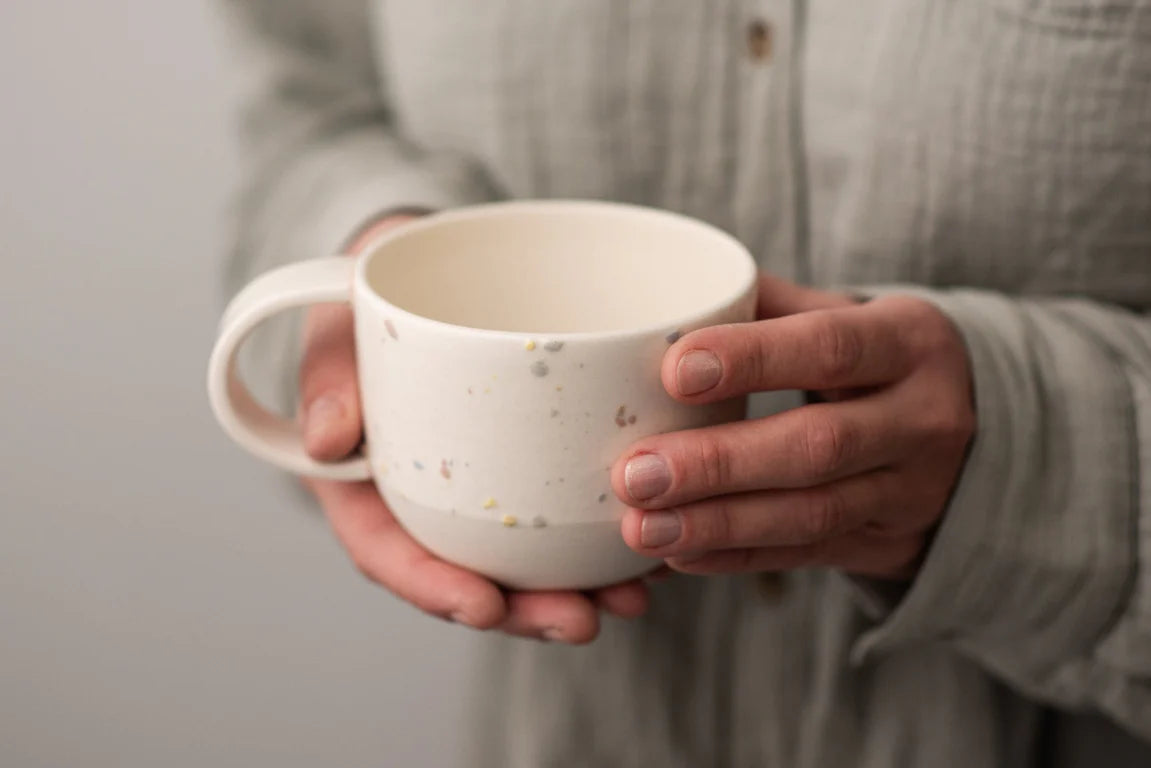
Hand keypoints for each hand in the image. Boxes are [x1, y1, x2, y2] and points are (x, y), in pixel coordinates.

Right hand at [299, 213, 648, 642]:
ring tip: (631, 596)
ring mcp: (474, 489)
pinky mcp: (524, 465)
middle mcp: (419, 498)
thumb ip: (327, 371)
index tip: (484, 606)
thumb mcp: (336, 317)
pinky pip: (558, 514)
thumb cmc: (370, 295)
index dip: (431, 587)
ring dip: (572, 588)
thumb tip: (325, 440)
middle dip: (523, 610)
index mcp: (361, 480)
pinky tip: (648, 546)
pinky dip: (599, 537)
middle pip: (465, 575)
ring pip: (520, 560)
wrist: (422, 272)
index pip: (387, 551)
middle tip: (582, 619)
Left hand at [614, 275, 974, 579]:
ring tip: (641, 526)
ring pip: (810, 513)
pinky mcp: (888, 543)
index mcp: (908, 342)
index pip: (831, 347)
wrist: (985, 438)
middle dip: (718, 462)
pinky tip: (677, 555)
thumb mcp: (850, 318)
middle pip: (817, 445)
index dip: (753, 359)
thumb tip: (670, 300)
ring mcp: (911, 490)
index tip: (674, 371)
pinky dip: (736, 556)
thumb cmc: (878, 360)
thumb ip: (768, 306)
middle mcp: (922, 419)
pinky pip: (806, 554)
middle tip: (634, 473)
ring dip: (718, 523)